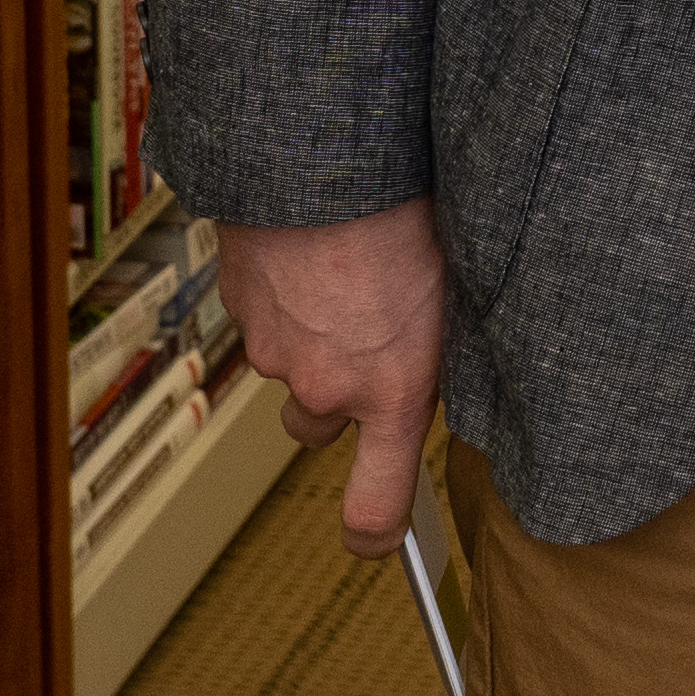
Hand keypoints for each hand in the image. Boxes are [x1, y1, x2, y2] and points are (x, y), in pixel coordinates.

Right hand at [218, 200, 447, 556]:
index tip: (375, 539)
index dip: (373, 534)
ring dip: (306, 341)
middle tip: (364, 331)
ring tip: (338, 274)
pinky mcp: (241, 308)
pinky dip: (280, 294)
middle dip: (334, 395)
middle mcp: (327, 385)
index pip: (376, 505)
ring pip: (287, 367)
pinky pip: (262, 318)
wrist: (321, 156)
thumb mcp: (453, 282)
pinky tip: (308, 248)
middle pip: (318, 427)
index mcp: (395, 388)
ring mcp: (275, 350)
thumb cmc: (406, 206)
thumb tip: (434, 349)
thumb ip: (435, 339)